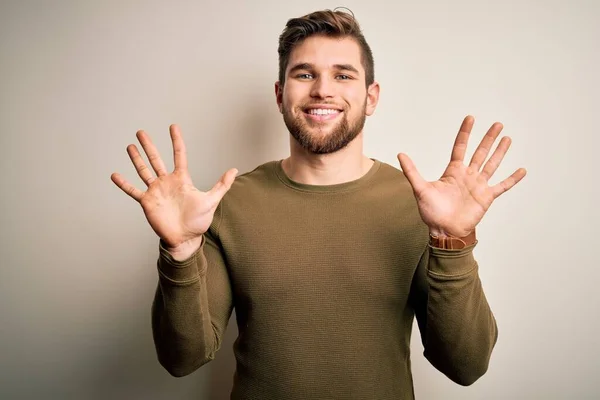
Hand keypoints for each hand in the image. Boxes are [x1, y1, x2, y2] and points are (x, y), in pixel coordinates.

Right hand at [111, 124, 237, 249]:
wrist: (185, 239)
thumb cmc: (198, 222)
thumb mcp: (211, 200)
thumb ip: (221, 185)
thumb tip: (234, 170)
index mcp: (182, 179)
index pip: (179, 155)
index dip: (176, 141)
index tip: (173, 126)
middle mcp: (167, 182)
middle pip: (156, 159)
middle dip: (149, 145)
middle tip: (141, 132)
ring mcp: (156, 191)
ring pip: (143, 171)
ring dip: (136, 159)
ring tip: (130, 146)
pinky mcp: (147, 202)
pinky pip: (133, 191)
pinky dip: (124, 184)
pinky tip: (114, 175)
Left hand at [397, 115, 525, 237]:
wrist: (444, 231)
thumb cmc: (431, 212)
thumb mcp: (420, 189)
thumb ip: (412, 171)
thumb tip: (400, 154)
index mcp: (453, 171)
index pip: (461, 147)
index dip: (465, 133)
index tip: (471, 118)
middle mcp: (467, 176)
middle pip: (480, 152)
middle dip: (488, 138)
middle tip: (498, 124)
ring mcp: (478, 186)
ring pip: (492, 164)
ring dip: (500, 151)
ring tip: (507, 138)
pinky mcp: (486, 197)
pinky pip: (502, 186)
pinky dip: (512, 179)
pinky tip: (522, 170)